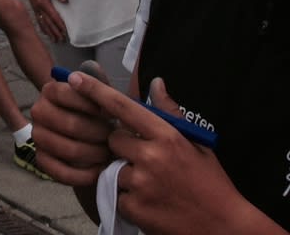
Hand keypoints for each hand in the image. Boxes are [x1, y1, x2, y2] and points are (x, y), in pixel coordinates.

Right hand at [17, 0, 67, 42]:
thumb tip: (65, 0)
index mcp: (44, 2)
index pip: (54, 16)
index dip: (60, 24)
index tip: (65, 32)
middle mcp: (39, 8)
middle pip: (49, 23)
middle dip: (55, 32)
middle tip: (62, 40)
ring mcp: (36, 9)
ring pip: (43, 23)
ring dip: (50, 32)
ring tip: (55, 40)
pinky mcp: (34, 8)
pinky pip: (39, 20)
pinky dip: (42, 27)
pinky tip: (45, 32)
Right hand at [31, 65, 115, 185]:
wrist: (93, 144)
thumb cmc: (100, 118)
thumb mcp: (102, 98)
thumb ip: (100, 83)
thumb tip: (92, 66)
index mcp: (50, 91)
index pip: (66, 93)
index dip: (92, 106)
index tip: (110, 114)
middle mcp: (38, 111)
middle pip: (70, 124)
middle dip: (98, 134)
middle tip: (113, 138)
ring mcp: (38, 137)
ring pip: (68, 149)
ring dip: (94, 154)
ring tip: (109, 154)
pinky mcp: (41, 161)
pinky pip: (62, 172)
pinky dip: (84, 174)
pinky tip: (98, 170)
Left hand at [63, 73, 249, 233]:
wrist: (223, 228)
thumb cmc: (210, 182)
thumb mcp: (196, 144)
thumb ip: (171, 113)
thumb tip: (156, 83)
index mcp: (166, 137)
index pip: (123, 107)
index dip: (95, 91)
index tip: (73, 78)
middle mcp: (150, 157)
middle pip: (112, 139)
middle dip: (122, 146)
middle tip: (144, 159)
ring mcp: (140, 183)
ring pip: (112, 168)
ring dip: (124, 174)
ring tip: (152, 184)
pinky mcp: (133, 207)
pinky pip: (116, 193)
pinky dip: (128, 197)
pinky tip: (150, 201)